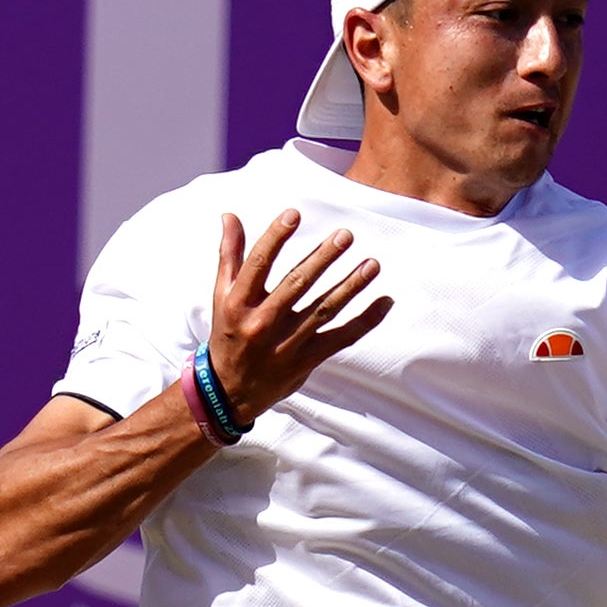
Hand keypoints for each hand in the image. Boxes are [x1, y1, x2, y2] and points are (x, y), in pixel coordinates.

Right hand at [202, 209, 390, 428]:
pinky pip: (342, 337)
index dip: (275, 237)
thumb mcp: (222, 296)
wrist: (229, 391)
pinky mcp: (307, 359)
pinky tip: (385, 302)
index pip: (259, 264)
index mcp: (239, 303)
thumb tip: (230, 216)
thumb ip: (230, 255)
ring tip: (372, 264)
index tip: (294, 214)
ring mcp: (287, 343)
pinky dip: (366, 321)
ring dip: (351, 286)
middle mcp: (262, 322)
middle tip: (346, 235)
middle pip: (297, 284)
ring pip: (324, 309)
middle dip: (323, 258)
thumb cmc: (228, 334)